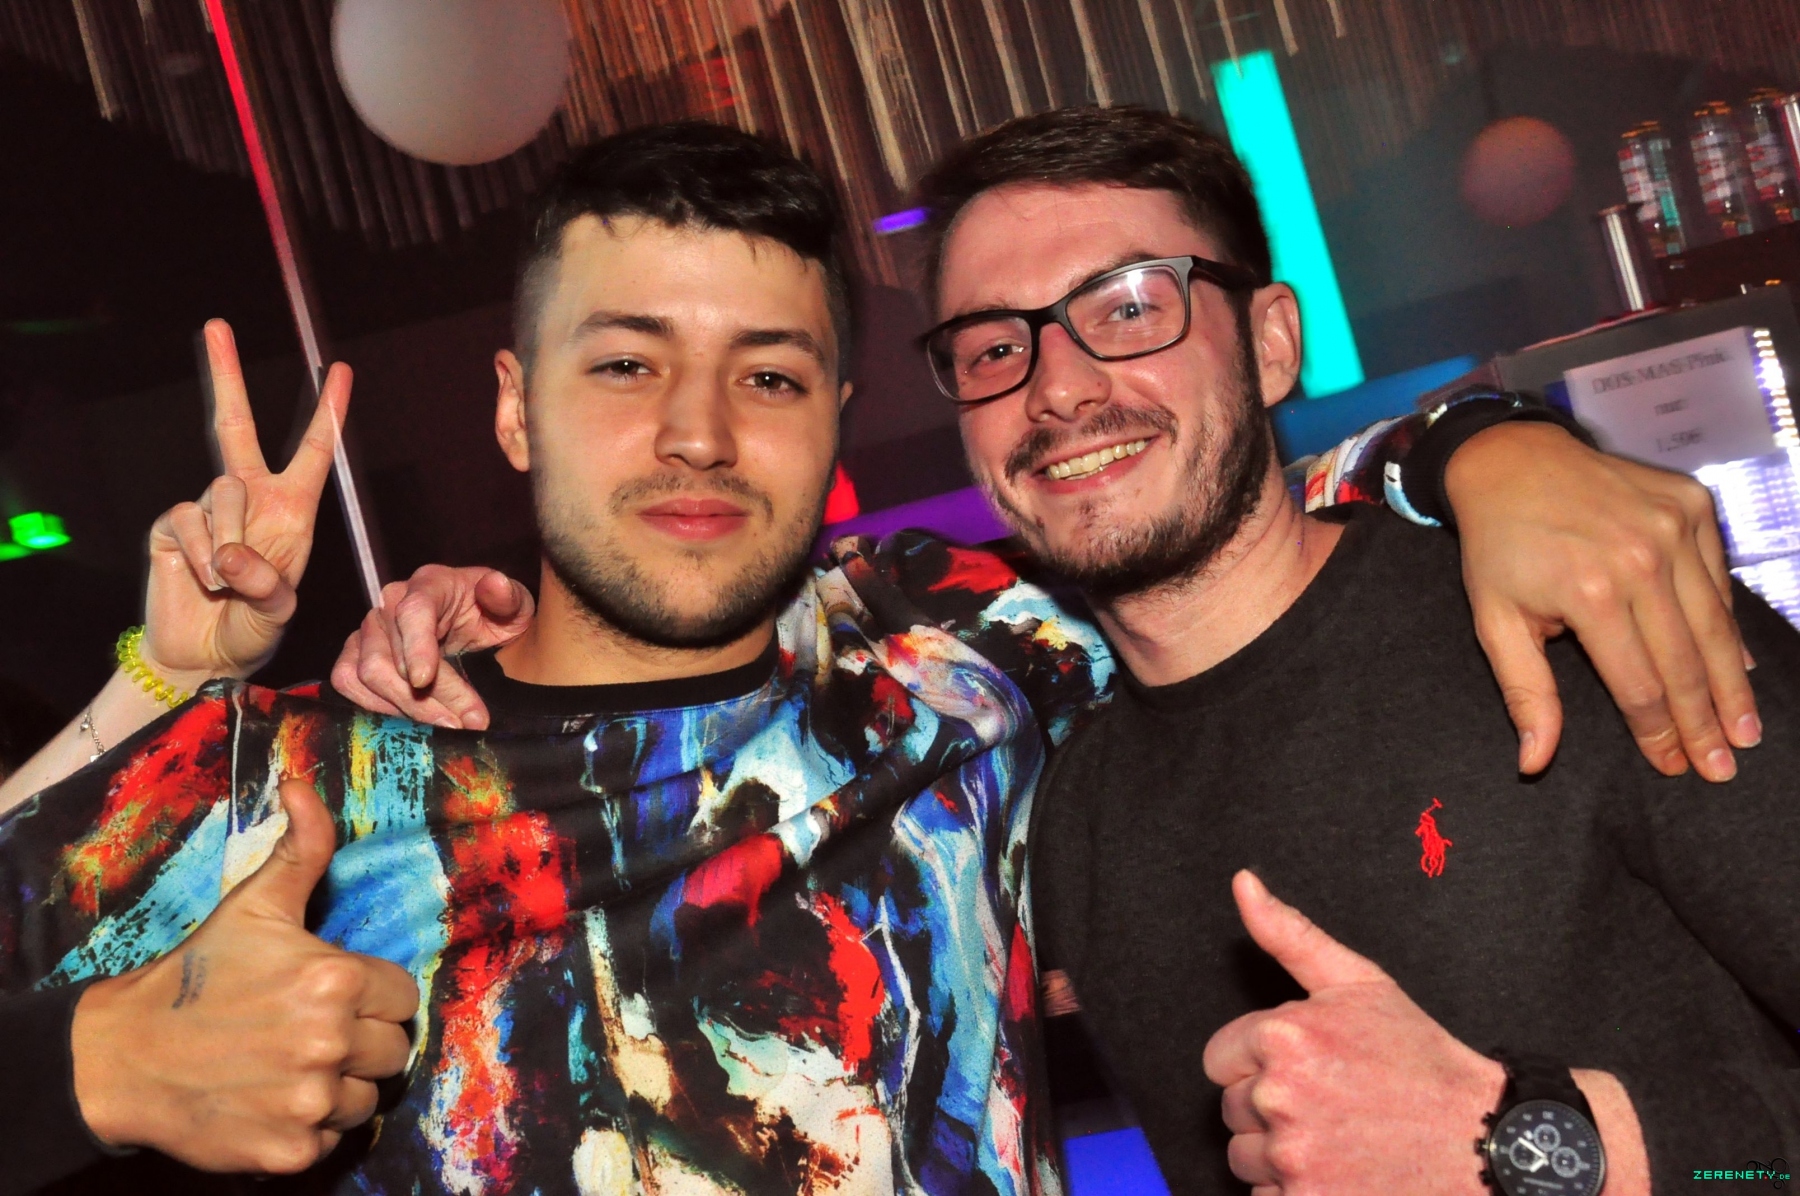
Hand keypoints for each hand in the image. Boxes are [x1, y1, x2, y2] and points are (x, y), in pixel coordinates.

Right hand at [69, 779, 418, 1172]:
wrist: (123, 1056)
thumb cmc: (197, 975)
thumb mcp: (254, 904)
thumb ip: (301, 847)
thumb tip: (304, 785)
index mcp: (337, 980)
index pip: (401, 996)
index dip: (372, 995)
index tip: (334, 996)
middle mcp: (331, 1041)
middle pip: (391, 1049)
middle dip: (360, 1039)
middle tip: (309, 1031)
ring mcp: (311, 1101)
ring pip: (367, 1098)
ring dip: (340, 1085)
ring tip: (290, 1065)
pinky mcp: (290, 1150)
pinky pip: (332, 1139)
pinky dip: (310, 1127)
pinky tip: (274, 1100)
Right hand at [142, 320, 352, 684]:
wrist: (204, 655)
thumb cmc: (252, 628)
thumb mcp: (278, 609)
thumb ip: (266, 581)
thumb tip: (230, 552)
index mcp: (291, 510)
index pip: (311, 452)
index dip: (326, 413)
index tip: (341, 371)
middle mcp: (250, 498)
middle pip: (234, 425)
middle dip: (226, 374)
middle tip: (218, 325)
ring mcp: (208, 507)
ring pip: (223, 493)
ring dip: (232, 541)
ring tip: (230, 581)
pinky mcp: (173, 524)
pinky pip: (189, 521)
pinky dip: (202, 553)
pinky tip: (205, 578)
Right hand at [330, 565, 533, 729]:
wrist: (481, 628)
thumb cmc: (496, 614)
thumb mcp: (516, 605)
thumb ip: (508, 596)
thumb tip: (495, 585)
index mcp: (430, 584)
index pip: (412, 611)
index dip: (415, 647)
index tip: (424, 680)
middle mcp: (391, 602)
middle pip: (388, 655)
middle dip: (427, 697)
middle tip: (466, 723)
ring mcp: (370, 630)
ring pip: (365, 674)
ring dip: (404, 708)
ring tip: (447, 726)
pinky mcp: (357, 655)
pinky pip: (348, 683)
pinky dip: (376, 708)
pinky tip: (413, 722)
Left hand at [1202, 871, 1503, 1195]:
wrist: (1484, 1141)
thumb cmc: (1422, 1060)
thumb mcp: (1359, 982)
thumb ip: (1289, 933)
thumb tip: (1242, 883)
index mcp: (1285, 1035)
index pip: (1219, 1058)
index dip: (1260, 1061)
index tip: (1308, 1067)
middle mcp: (1281, 1096)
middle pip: (1231, 1109)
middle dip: (1270, 1106)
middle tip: (1331, 1103)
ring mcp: (1294, 1158)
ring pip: (1245, 1158)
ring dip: (1279, 1154)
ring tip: (1338, 1138)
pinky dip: (1295, 1192)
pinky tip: (1339, 1172)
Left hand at [1446, 422, 1758, 780]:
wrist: (1511, 460)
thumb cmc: (1499, 546)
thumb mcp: (1495, 620)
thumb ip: (1525, 692)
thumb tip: (1534, 762)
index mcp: (1591, 594)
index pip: (1639, 686)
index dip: (1658, 734)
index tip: (1674, 767)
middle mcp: (1642, 560)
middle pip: (1686, 662)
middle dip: (1707, 722)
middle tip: (1724, 767)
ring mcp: (1674, 527)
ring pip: (1715, 624)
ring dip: (1732, 684)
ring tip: (1745, 729)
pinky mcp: (1692, 505)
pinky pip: (1718, 578)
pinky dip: (1727, 622)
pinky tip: (1737, 662)